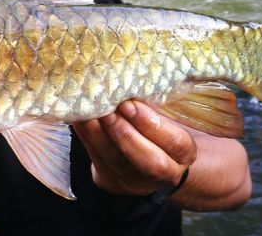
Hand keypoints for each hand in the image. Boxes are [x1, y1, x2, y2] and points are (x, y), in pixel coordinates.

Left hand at [73, 100, 195, 195]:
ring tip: (86, 112)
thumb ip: (158, 106)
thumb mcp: (168, 116)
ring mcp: (136, 182)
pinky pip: (97, 160)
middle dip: (124, 133)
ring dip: (98, 134)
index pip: (174, 142)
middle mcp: (164, 174)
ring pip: (116, 161)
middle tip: (106, 109)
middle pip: (148, 161)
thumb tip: (133, 80)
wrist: (154, 159)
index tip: (130, 103)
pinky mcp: (112, 181)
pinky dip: (86, 138)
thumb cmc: (160, 127)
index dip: (151, 123)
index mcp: (184, 154)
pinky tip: (78, 120)